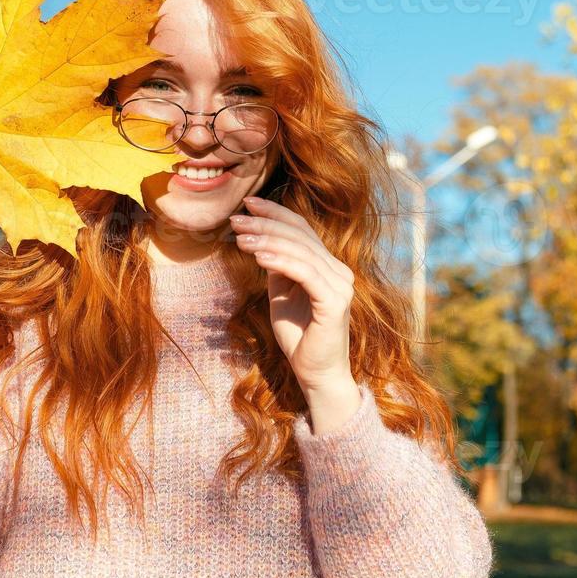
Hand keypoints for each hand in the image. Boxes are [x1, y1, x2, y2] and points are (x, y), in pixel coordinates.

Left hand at [230, 196, 355, 396]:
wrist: (316, 374)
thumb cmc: (299, 337)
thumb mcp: (282, 295)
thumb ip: (278, 269)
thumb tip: (260, 242)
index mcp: (328, 266)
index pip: (304, 229)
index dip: (276, 213)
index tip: (248, 204)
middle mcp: (339, 271)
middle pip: (301, 236)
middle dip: (265, 224)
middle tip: (236, 220)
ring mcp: (340, 285)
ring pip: (301, 251)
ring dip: (267, 241)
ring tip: (240, 238)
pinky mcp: (335, 301)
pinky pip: (305, 273)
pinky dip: (280, 261)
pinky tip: (258, 256)